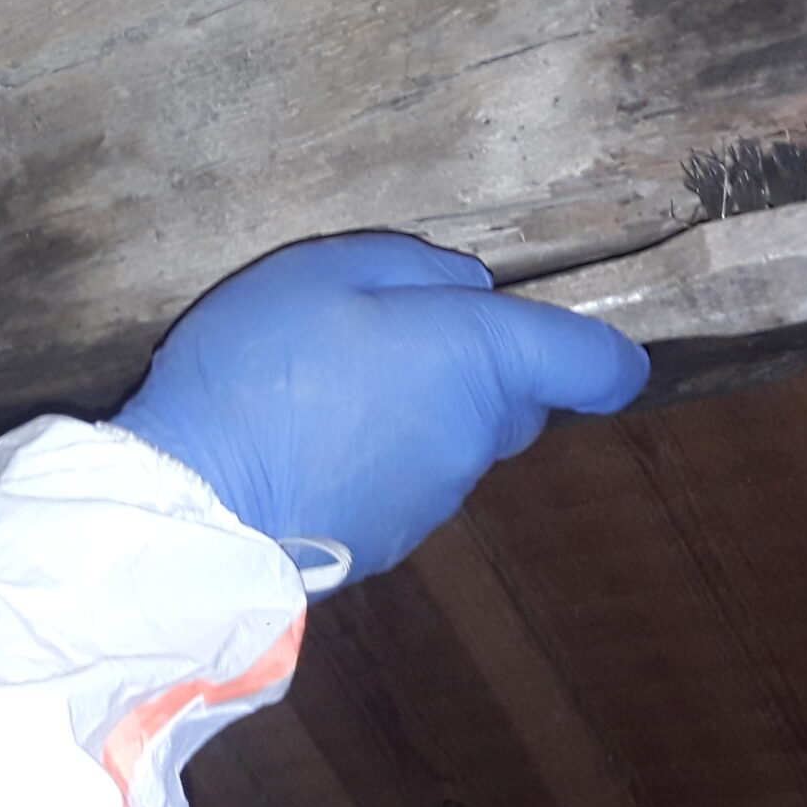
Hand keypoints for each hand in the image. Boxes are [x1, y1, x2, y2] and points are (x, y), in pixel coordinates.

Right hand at [111, 232, 647, 586]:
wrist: (197, 502)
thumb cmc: (260, 369)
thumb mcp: (325, 270)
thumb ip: (415, 267)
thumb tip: (468, 291)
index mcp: (478, 360)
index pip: (593, 364)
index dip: (608, 353)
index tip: (602, 348)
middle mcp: (475, 438)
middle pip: (515, 399)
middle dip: (475, 365)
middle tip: (389, 334)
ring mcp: (437, 497)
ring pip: (456, 439)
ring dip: (418, 410)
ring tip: (328, 385)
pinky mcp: (392, 540)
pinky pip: (406, 479)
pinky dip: (378, 456)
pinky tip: (309, 439)